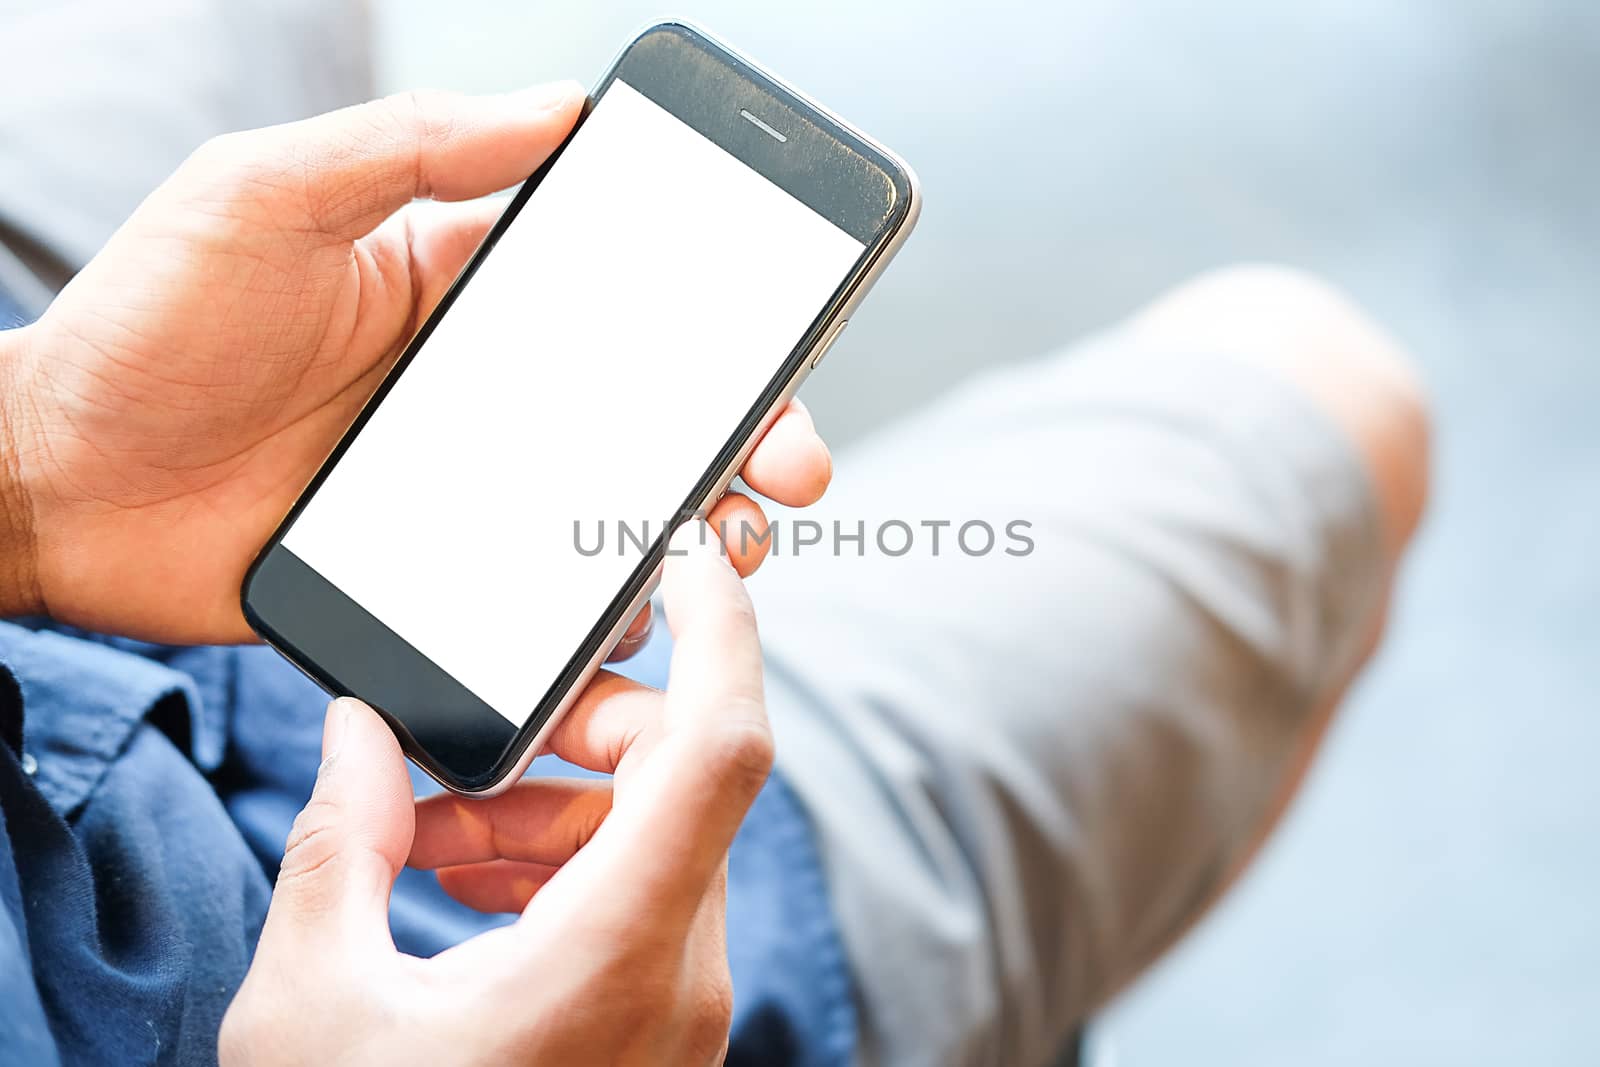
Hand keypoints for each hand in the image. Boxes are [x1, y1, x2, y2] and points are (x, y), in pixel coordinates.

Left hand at [0, 84, 830, 642]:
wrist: (54, 484)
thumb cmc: (148, 325)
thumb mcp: (269, 198)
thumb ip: (412, 150)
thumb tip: (558, 106)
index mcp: (465, 300)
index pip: (624, 310)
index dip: (718, 334)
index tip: (786, 357)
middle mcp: (485, 404)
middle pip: (648, 428)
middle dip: (739, 451)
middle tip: (788, 477)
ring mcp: (465, 502)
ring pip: (609, 526)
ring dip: (684, 547)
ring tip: (715, 561)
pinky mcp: (433, 587)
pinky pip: (533, 613)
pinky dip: (591, 635)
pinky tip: (624, 644)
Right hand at [220, 523, 770, 1064]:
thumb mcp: (315, 1007)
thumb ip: (339, 844)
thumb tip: (360, 732)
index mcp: (618, 955)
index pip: (722, 747)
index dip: (727, 630)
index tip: (700, 552)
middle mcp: (684, 972)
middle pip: (683, 776)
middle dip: (583, 730)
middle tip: (480, 745)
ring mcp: (684, 1002)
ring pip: (660, 833)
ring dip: (558, 805)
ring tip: (436, 838)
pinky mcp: (664, 1019)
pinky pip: (645, 892)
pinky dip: (570, 860)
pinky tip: (470, 885)